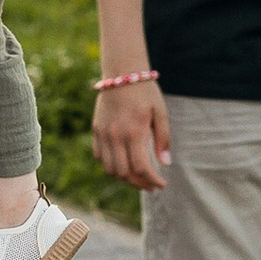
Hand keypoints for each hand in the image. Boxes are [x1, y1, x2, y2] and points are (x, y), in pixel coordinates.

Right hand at [92, 77, 171, 191]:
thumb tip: (165, 163)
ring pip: (110, 169)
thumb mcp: (160, 113)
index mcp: (133, 132)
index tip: (162, 184)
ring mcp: (103, 134)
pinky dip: (110, 167)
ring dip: (124, 179)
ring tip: (138, 179)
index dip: (152, 180)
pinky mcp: (96, 130)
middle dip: (139, 184)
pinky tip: (123, 166)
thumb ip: (163, 139)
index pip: (141, 168)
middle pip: (124, 173)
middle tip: (151, 185)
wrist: (121, 74)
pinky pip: (99, 157)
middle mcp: (115, 136)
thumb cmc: (145, 92)